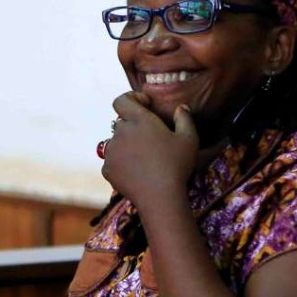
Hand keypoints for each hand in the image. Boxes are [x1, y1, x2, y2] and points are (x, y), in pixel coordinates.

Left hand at [101, 92, 198, 208]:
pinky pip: (112, 161)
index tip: (145, 106)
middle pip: (121, 123)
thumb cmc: (177, 166)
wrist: (160, 198)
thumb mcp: (189, 139)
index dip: (131, 99)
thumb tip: (181, 108)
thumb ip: (185, 118)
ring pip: (116, 143)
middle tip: (151, 140)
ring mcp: (111, 152)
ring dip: (127, 146)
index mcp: (139, 120)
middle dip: (133, 127)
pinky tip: (138, 172)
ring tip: (145, 159)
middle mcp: (120, 132)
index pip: (121, 100)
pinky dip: (122, 163)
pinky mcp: (107, 169)